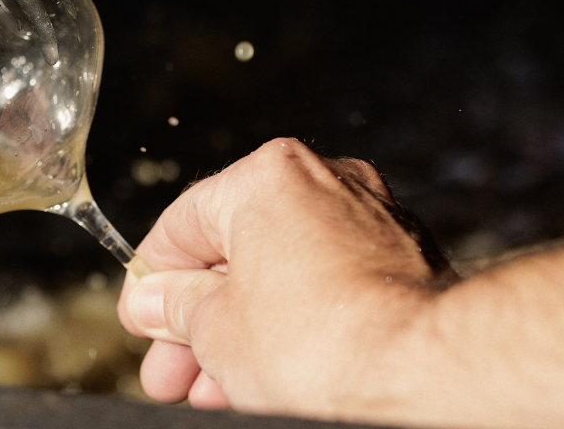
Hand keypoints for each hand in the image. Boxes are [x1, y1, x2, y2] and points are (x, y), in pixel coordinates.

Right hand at [117, 138, 452, 417]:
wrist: (421, 371)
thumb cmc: (320, 340)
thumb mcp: (213, 329)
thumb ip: (175, 307)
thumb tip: (154, 300)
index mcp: (266, 177)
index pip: (184, 224)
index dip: (152, 283)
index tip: (142, 320)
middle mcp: (323, 182)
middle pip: (235, 254)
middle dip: (198, 322)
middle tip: (172, 371)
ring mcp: (370, 219)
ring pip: (282, 276)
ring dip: (243, 332)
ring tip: (217, 388)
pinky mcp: (403, 260)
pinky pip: (328, 287)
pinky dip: (295, 326)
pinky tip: (269, 375)